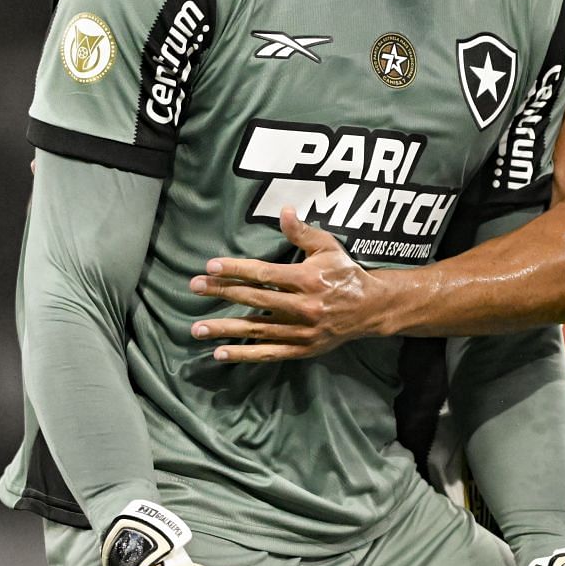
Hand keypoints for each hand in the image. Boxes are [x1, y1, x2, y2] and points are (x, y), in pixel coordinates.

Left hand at [189, 208, 393, 361]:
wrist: (371, 309)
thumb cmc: (345, 273)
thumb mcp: (328, 247)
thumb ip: (302, 232)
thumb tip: (283, 211)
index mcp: (306, 279)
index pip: (264, 274)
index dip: (236, 270)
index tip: (211, 267)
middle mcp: (302, 306)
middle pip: (254, 299)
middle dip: (222, 292)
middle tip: (193, 287)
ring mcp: (301, 331)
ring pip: (256, 329)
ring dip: (224, 328)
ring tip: (196, 328)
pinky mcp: (302, 349)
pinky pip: (268, 352)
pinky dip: (244, 354)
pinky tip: (219, 353)